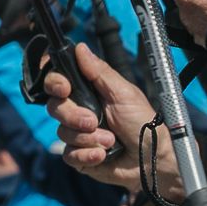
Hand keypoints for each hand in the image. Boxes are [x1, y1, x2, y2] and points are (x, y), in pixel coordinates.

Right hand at [43, 45, 165, 196]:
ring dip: (88, 138)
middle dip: (73, 116)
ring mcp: (78, 134)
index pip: (58, 81)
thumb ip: (100, 72)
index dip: (54, 82)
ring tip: (110, 141)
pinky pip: (69, 154)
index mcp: (89, 92)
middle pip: (54, 107)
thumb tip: (80, 47)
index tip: (64, 88)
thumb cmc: (143, 122)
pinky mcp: (78, 156)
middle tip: (94, 121)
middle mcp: (79, 111)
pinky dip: (86, 155)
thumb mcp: (124, 93)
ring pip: (62, 132)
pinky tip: (102, 155)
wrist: (152, 157)